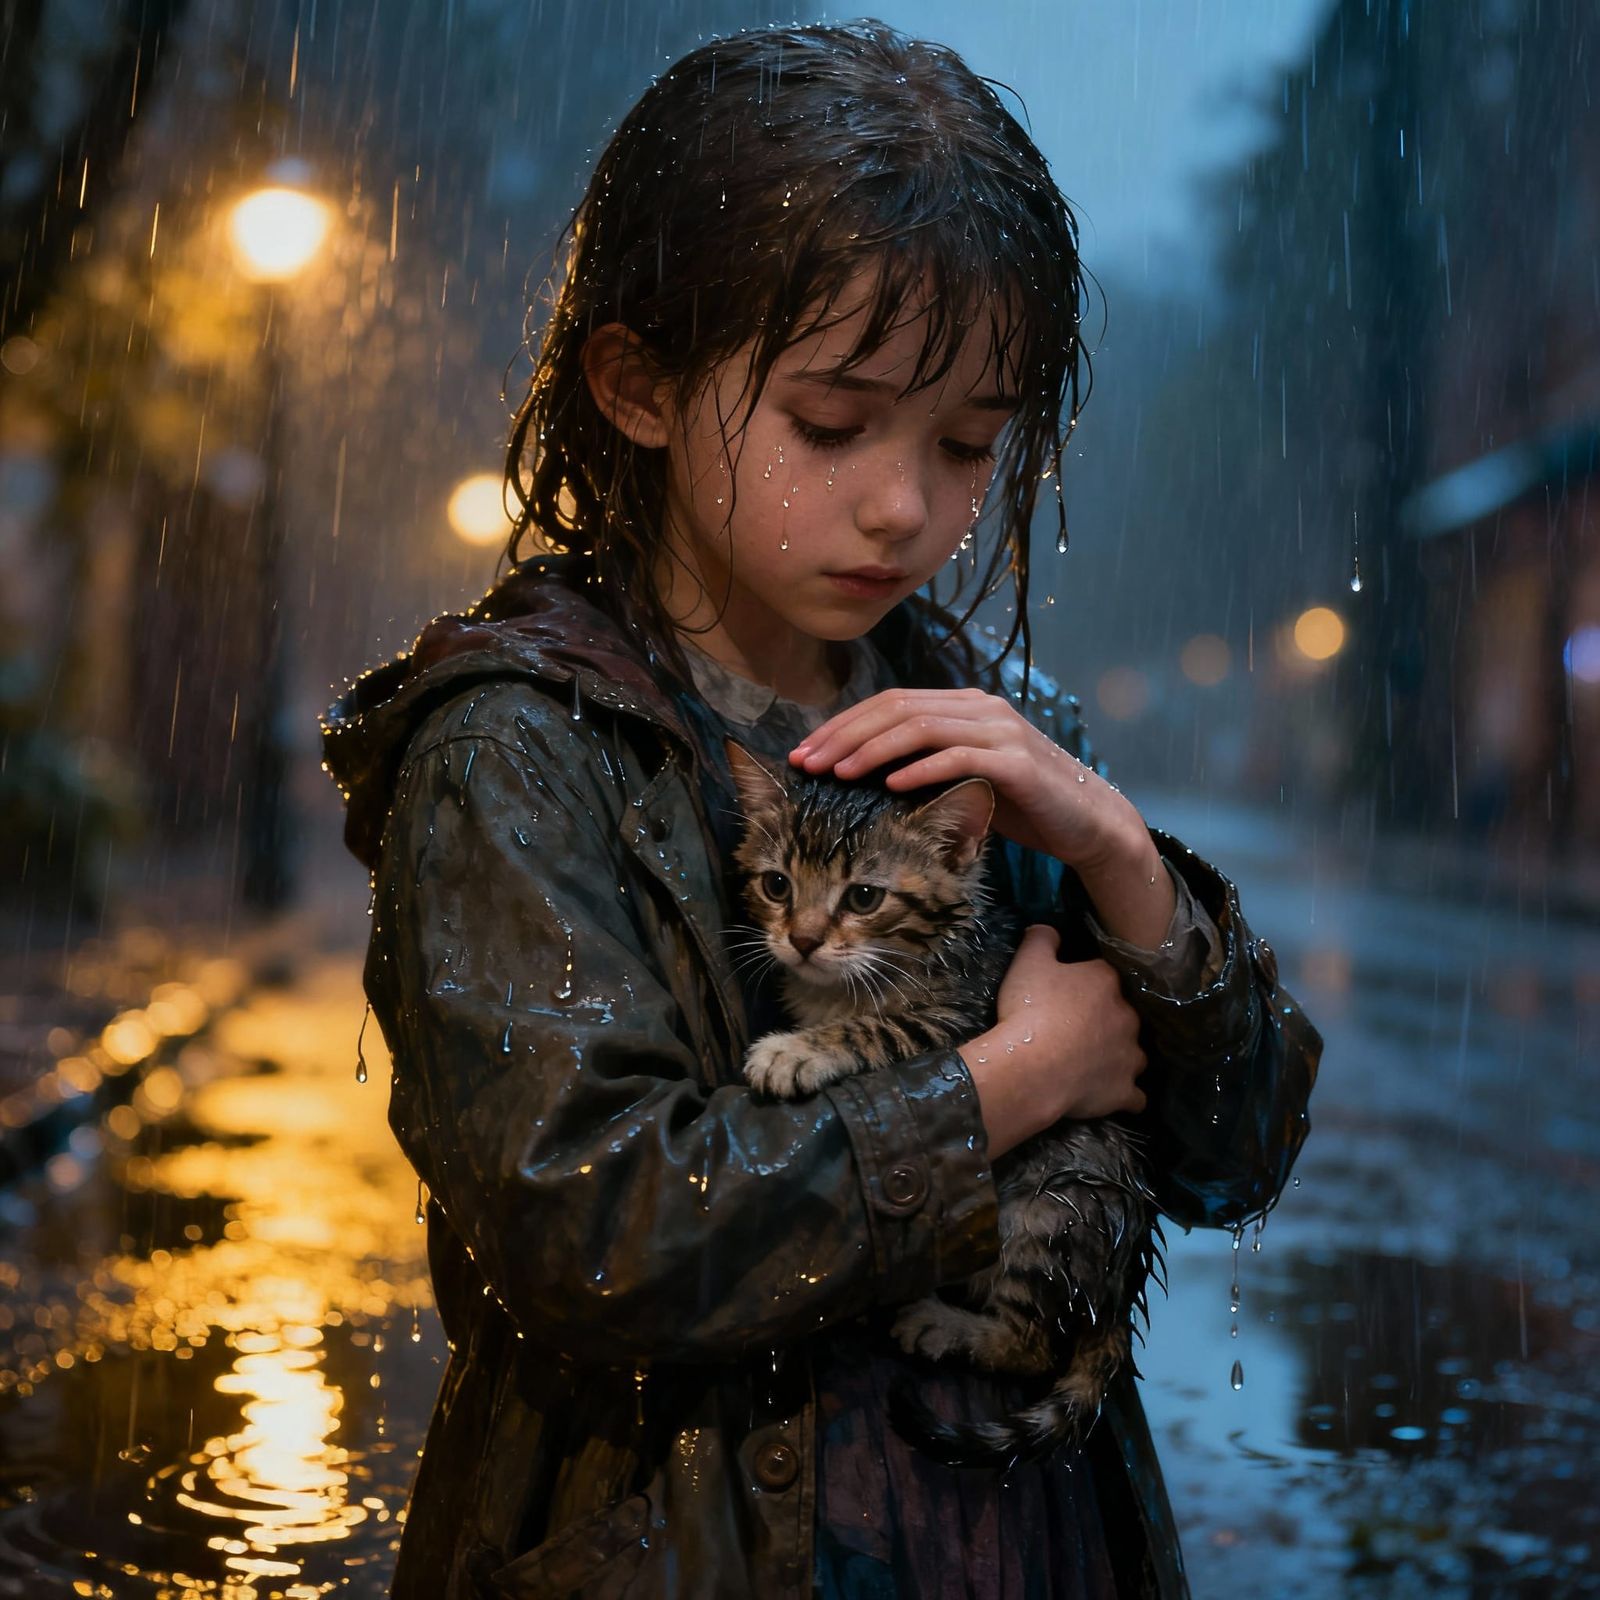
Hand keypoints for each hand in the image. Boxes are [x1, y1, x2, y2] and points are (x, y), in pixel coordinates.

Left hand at [790, 687, 1141, 873]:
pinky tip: (888, 786)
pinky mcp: (1016, 761)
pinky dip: (919, 769)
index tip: (805, 753)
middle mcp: (979, 708)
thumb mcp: (961, 780)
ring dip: (872, 749)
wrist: (1087, 823)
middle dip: (845, 735)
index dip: (843, 724)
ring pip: (921, 726)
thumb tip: (859, 772)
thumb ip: (923, 765)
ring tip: (838, 773)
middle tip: (809, 763)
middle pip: (897, 708)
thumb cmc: (1020, 805)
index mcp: (963, 706)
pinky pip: (957, 757)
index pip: (890, 702)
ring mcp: (1000, 730)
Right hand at [960, 926, 1146, 1157]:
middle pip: (1122, 1015)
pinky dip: (1126, 1095)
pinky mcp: (1124, 1091)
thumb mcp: (1027, 963)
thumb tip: (1049, 928)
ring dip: (1120, 1057)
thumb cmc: (1031, 1010)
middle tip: (1076, 1031)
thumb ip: (1041, 939)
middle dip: (1106, 1022)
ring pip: (1134, 1054)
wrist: (1032, 1066)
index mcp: (1106, 981)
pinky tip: (1114, 1095)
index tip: (1066, 995)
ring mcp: (1130, 1056)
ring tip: (1095, 1064)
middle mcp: (1127, 1016)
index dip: (1084, 985)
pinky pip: (1134, 1096)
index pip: (1103, 976)